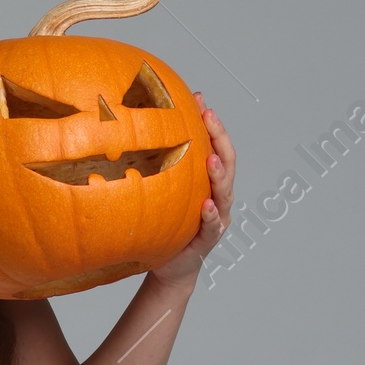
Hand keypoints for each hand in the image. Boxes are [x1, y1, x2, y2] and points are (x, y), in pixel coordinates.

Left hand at [151, 96, 235, 286]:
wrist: (169, 266)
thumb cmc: (166, 224)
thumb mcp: (164, 190)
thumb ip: (162, 167)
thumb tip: (136, 131)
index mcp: (210, 181)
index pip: (216, 145)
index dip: (211, 122)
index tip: (200, 99)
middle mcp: (219, 196)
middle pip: (228, 162)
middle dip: (220, 137)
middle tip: (209, 116)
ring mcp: (217, 218)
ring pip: (225, 192)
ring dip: (219, 175)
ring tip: (211, 159)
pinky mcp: (207, 239)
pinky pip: (212, 226)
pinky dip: (211, 215)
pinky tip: (206, 205)